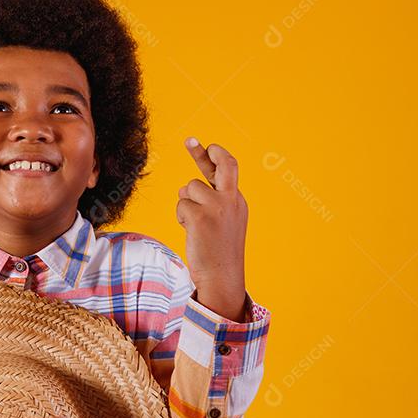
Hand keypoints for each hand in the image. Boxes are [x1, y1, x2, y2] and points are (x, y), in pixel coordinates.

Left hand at [176, 137, 248, 321]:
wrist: (222, 276)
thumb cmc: (218, 253)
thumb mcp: (223, 223)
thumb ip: (212, 202)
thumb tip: (188, 188)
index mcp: (237, 201)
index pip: (229, 169)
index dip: (216, 156)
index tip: (206, 145)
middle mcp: (231, 200)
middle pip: (222, 165)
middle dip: (205, 152)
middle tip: (190, 141)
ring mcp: (217, 207)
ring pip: (189, 188)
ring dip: (185, 203)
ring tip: (193, 224)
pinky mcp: (201, 217)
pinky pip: (181, 204)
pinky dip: (181, 216)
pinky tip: (189, 230)